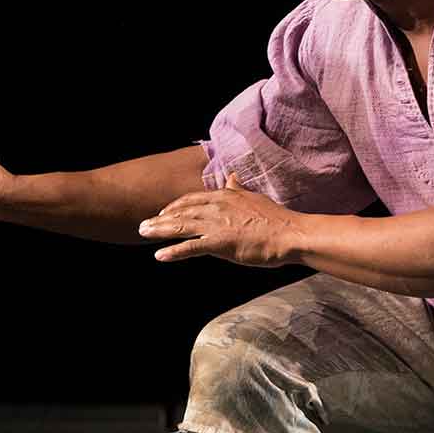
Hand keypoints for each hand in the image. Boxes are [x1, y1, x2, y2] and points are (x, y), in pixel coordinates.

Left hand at [137, 174, 303, 266]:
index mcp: (225, 196)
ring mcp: (217, 224)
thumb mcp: (253, 198)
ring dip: (159, 230)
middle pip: (181, 211)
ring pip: (181, 226)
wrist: (290, 234)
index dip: (175, 206)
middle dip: (160, 218)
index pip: (192, 199)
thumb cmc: (276, 220)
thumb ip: (238, 189)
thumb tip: (231, 177)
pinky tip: (160, 255)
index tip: (163, 212)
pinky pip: (190, 247)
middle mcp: (217, 207)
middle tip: (143, 225)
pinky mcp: (219, 243)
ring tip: (144, 233)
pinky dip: (173, 251)